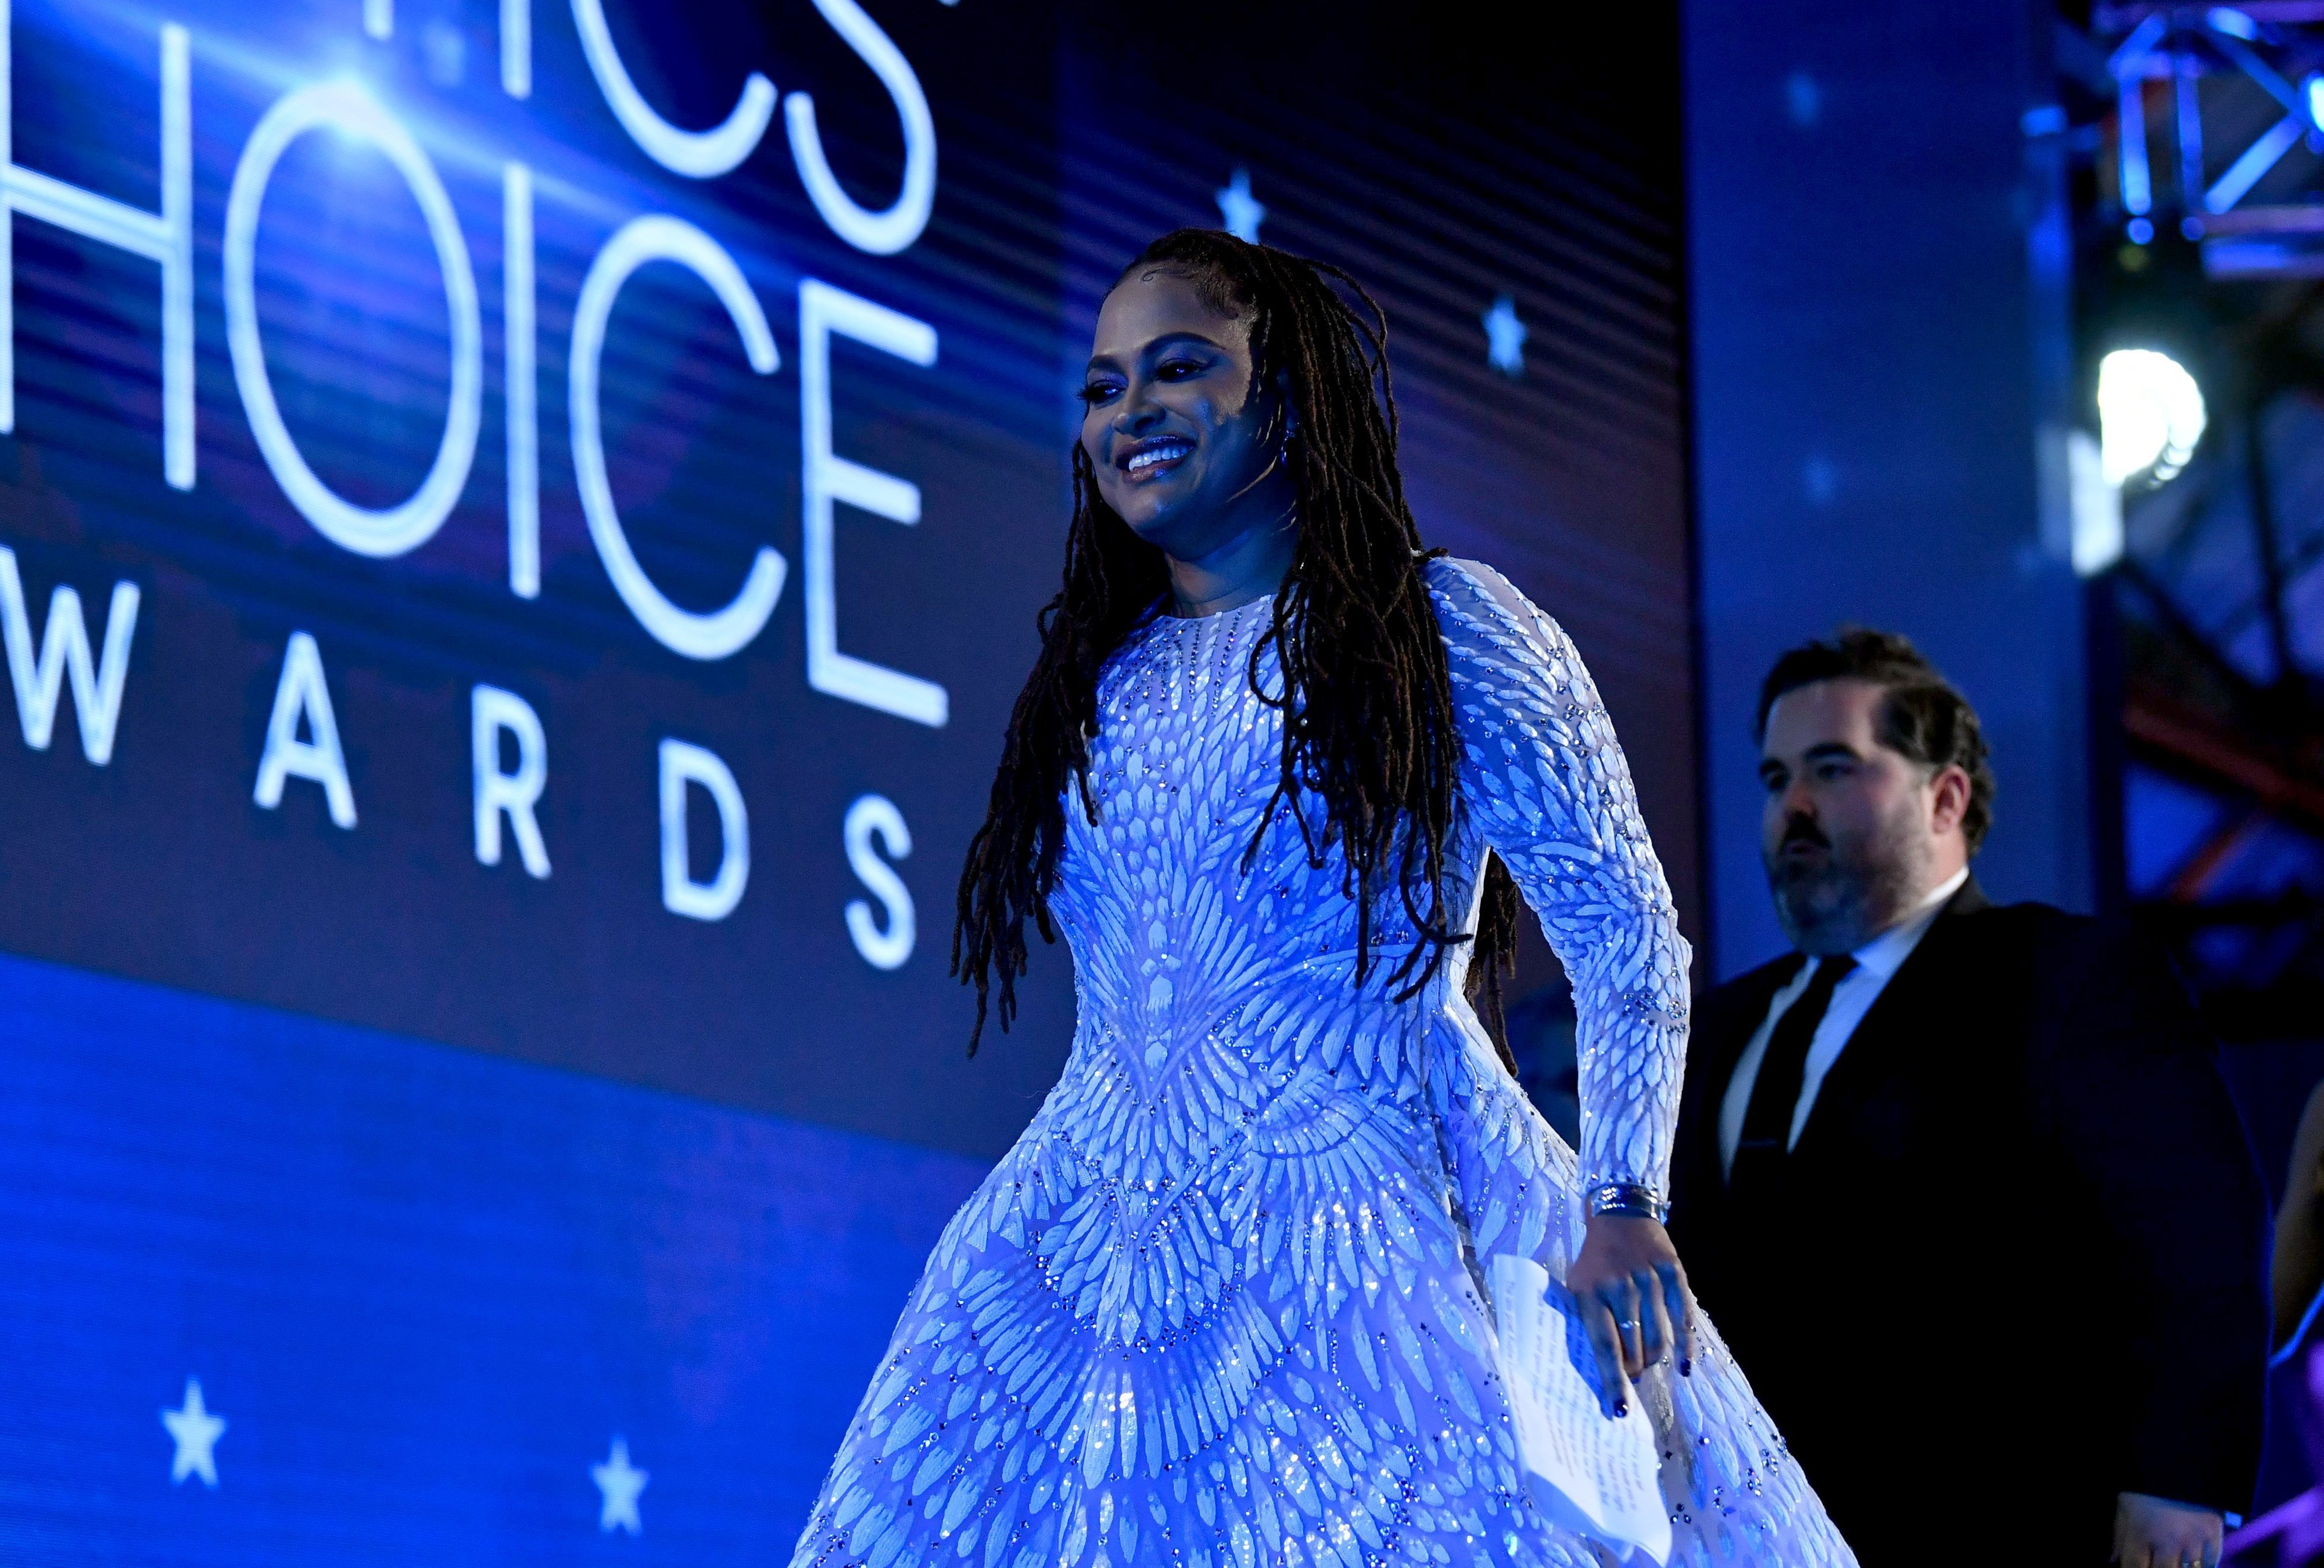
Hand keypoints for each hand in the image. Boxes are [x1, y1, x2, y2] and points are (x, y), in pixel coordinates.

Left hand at [1565, 1212, 1693, 1418]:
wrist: (1619, 1214)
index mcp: (1590, 1293)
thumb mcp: (1579, 1286)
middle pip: (1634, 1346)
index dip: (1613, 1381)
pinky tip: (1684, 1367)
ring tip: (1648, 1365)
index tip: (1620, 1410)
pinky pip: (1683, 1319)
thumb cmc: (1595, 1261)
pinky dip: (1685, 1347)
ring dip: (1655, 1360)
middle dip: (1635, 1370)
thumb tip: (1609, 1371)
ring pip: (1659, 1338)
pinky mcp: (1673, 1273)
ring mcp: (1648, 1279)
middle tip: (1634, 1377)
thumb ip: (1589, 1323)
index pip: (1604, 1347)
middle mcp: (1619, 1286)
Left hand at [2112, 1492, 2222, 1567]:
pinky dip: (2204, 1565)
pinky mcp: (2214, 1535)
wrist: (2179, 1461)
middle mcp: (2168, 1541)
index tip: (2138, 1566)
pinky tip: (2194, 1561)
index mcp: (2141, 1532)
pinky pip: (2212, 1563)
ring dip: (2181, 1567)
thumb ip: (2119, 1535)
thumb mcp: (2125, 1505)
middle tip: (2159, 1561)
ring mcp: (2194, 1540)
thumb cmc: (2146, 1485)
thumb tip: (2114, 1559)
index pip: (2134, 1567)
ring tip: (2174, 1560)